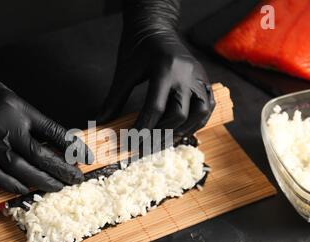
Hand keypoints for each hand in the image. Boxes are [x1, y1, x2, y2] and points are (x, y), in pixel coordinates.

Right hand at [0, 47, 91, 193]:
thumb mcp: (11, 97)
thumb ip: (29, 119)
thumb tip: (49, 140)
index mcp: (21, 111)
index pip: (56, 133)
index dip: (74, 148)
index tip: (87, 158)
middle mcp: (9, 129)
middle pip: (42, 157)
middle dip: (63, 171)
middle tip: (76, 181)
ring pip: (22, 170)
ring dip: (42, 182)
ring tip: (58, 189)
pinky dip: (10, 185)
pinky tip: (24, 191)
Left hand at [98, 5, 214, 135]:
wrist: (156, 27)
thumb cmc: (138, 47)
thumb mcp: (124, 71)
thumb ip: (114, 98)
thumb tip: (101, 121)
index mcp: (165, 68)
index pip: (156, 108)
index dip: (143, 129)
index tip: (132, 143)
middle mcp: (186, 73)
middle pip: (179, 114)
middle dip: (161, 134)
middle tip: (145, 146)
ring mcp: (199, 76)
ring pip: (199, 113)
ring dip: (182, 130)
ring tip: (163, 140)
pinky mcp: (204, 79)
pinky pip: (208, 106)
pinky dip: (196, 122)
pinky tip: (181, 129)